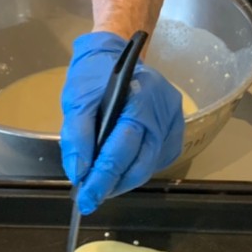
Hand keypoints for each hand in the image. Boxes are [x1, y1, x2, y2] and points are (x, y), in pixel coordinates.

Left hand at [60, 32, 185, 213]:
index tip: (87, 199)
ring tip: (104, 182)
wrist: (114, 52)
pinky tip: (122, 166)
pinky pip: (159, 156)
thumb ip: (77, 137)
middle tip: (93, 197)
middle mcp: (161, 111)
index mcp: (138, 100)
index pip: (121, 150)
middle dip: (115, 184)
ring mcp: (173, 118)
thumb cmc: (93, 75)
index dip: (103, 179)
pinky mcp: (175, 125)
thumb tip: (79, 173)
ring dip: (126, 178)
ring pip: (151, 163)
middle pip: (142, 163)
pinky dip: (139, 166)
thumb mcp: (76, 100)